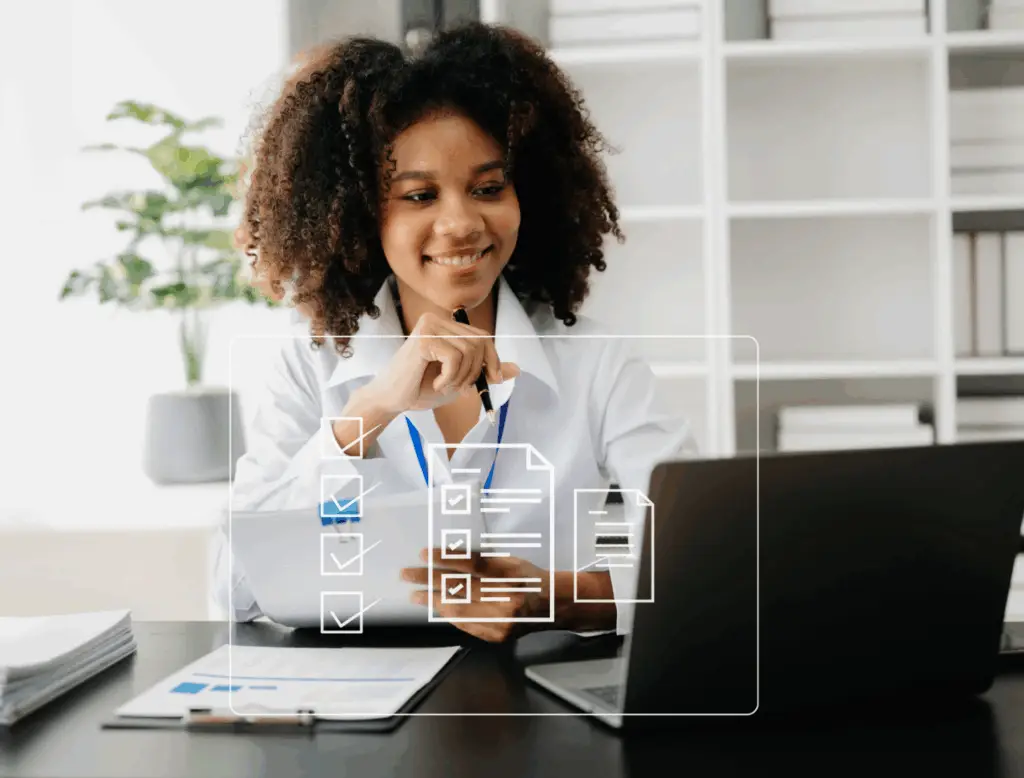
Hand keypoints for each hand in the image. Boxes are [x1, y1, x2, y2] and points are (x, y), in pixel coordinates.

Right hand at [363, 311, 518, 414]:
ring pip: (469, 351)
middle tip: (459, 387)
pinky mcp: (423, 339)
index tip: (492, 379)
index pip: (482, 336)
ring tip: (444, 386)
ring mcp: (429, 326)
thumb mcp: (462, 380)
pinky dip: (450, 378)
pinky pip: (455, 358)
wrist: (392, 400)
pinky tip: (436, 384)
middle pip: (480, 342)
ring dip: (461, 378)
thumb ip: (486, 372)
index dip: (493, 359)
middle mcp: (436, 320)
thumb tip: (517, 369)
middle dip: (476, 371)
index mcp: (445, 325)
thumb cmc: (422, 388)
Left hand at [401, 548, 547, 641]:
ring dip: (433, 601)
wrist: (551, 605)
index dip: (444, 558)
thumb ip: (481, 561)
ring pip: (458, 609)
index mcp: (508, 574)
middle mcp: (504, 597)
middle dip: (429, 580)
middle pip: (459, 587)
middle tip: (408, 575)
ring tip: (415, 594)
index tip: (424, 554)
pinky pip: (465, 624)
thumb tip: (446, 559)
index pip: (471, 563)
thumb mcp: (507, 561)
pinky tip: (437, 608)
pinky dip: (449, 615)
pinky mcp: (496, 635)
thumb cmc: (527, 578)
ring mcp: (500, 619)